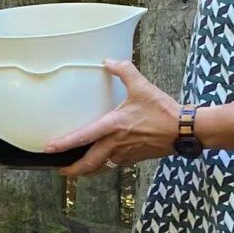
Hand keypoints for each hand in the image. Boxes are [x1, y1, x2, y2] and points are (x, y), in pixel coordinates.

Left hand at [49, 61, 181, 178]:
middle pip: (89, 163)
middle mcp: (116, 143)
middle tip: (61, 171)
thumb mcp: (142, 86)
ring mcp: (125, 154)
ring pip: (101, 167)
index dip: (64, 144)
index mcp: (113, 126)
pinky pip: (114, 164)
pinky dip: (104, 166)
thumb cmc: (163, 111)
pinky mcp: (134, 158)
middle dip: (73, 170)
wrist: (184, 130)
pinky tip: (102, 162)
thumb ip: (124, 71)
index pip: (83, 137)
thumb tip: (109, 61)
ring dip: (87, 170)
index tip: (49, 149)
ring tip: (77, 170)